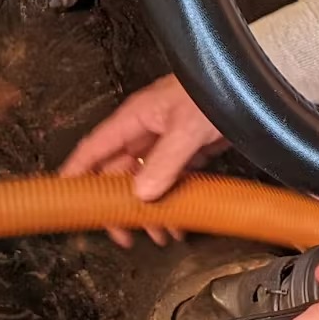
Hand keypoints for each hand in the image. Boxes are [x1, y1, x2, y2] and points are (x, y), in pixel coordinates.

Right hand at [60, 74, 224, 246]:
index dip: (76, 171)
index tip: (63, 196)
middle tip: (122, 235)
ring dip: (151, 209)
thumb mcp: (188, 128)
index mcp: (136, 118)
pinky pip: (173, 180)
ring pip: (148, 181)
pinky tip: (179, 222)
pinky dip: (174, 202)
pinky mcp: (190, 150)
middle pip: (120, 172)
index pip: (95, 148)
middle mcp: (147, 130)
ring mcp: (168, 141)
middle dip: (119, 205)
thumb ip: (165, 161)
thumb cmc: (218, 88)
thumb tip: (141, 194)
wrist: (255, 83)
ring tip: (160, 236)